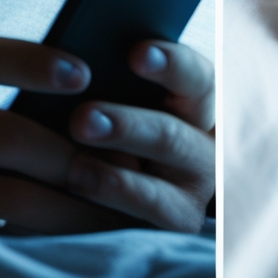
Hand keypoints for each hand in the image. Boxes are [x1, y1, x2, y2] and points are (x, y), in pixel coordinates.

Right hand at [0, 35, 122, 277]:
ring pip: (13, 197)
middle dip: (77, 158)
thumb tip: (80, 82)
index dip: (36, 63)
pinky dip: (36, 241)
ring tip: (113, 209)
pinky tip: (68, 241)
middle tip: (129, 165)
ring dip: (71, 207)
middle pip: (14, 138)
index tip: (85, 73)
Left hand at [63, 39, 214, 232]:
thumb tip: (72, 70)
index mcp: (199, 102)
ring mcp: (192, 192)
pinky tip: (74, 190)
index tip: (135, 53)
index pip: (195, 77)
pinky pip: (142, 219)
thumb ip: (120, 81)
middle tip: (82, 119)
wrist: (149, 184)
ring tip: (74, 169)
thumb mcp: (137, 95)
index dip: (169, 63)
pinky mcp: (174, 225)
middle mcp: (204, 147)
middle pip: (170, 135)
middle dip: (126, 126)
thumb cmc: (128, 118)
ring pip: (155, 189)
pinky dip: (108, 204)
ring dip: (112, 180)